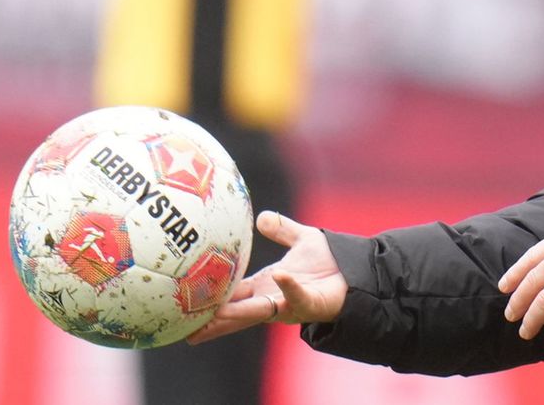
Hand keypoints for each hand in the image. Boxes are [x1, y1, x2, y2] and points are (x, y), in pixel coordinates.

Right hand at [186, 211, 346, 344]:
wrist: (359, 271)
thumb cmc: (330, 261)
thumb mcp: (301, 239)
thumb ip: (282, 229)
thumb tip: (261, 216)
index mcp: (264, 286)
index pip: (230, 296)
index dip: (209, 301)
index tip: (184, 305)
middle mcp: (271, 299)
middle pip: (236, 312)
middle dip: (213, 321)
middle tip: (188, 328)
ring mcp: (288, 304)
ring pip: (257, 312)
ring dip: (237, 314)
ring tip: (214, 316)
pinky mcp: (309, 303)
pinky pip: (295, 295)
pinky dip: (288, 287)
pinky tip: (279, 275)